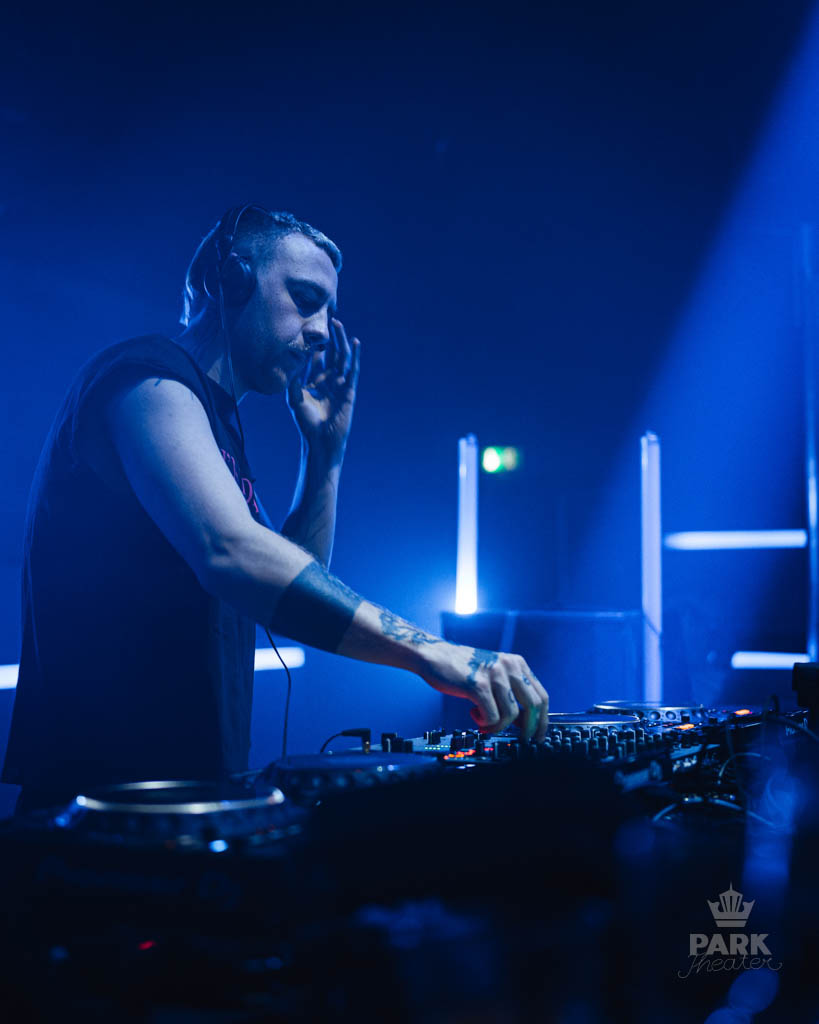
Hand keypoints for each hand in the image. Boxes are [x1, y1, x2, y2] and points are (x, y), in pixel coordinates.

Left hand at [287, 318, 359, 462]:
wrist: (320, 439)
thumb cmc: (306, 423)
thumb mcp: (294, 399)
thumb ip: (292, 381)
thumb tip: (289, 362)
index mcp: (315, 382)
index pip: (316, 358)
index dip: (314, 344)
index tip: (310, 328)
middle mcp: (329, 380)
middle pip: (331, 353)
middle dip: (330, 337)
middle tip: (328, 319)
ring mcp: (340, 384)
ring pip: (342, 357)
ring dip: (341, 341)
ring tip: (337, 324)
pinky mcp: (349, 389)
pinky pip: (353, 369)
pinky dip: (355, 355)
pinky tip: (355, 342)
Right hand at [419, 643, 548, 741]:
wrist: (435, 656)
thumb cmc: (463, 669)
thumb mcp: (494, 674)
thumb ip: (511, 693)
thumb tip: (525, 723)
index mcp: (517, 664)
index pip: (542, 696)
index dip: (543, 720)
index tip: (539, 735)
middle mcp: (509, 666)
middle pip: (534, 706)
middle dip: (529, 729)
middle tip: (522, 740)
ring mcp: (494, 674)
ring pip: (511, 715)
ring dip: (499, 727)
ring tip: (485, 723)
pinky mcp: (478, 684)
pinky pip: (492, 716)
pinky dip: (485, 722)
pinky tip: (474, 715)